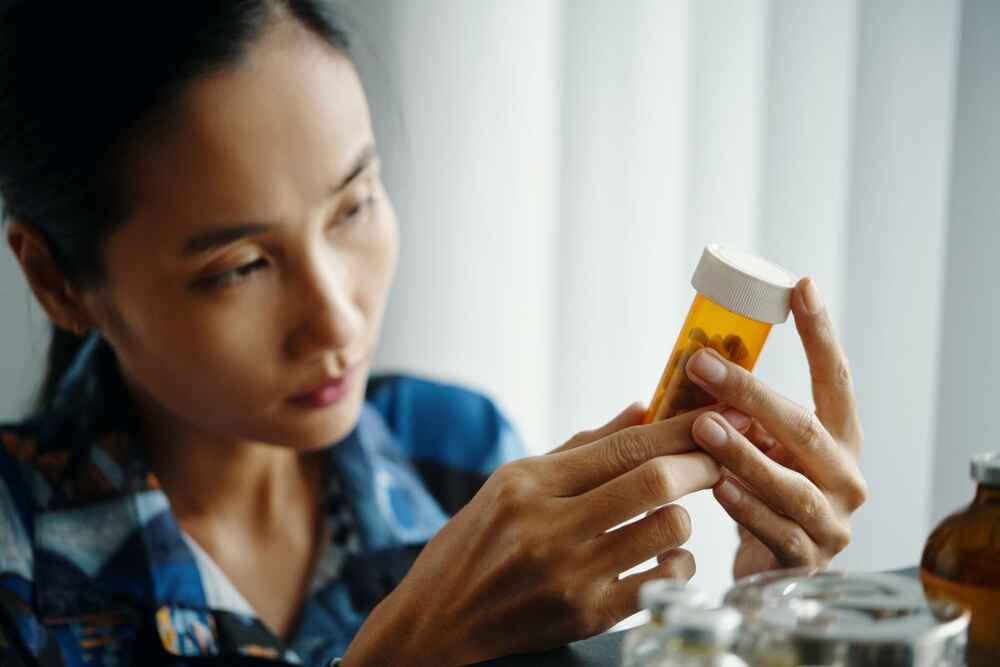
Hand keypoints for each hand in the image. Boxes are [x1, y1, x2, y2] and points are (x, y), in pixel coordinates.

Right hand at [343, 404, 733, 665]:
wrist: (437, 622)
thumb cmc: (474, 543)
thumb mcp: (513, 483)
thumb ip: (582, 447)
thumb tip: (643, 409)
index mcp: (527, 484)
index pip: (622, 445)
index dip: (677, 427)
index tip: (712, 415)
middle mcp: (547, 527)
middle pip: (653, 481)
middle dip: (700, 464)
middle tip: (716, 458)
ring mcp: (568, 576)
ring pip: (666, 530)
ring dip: (682, 517)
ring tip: (668, 515)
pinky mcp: (585, 617)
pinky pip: (662, 582)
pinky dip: (676, 563)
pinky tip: (661, 556)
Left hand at [684, 277, 866, 578]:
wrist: (773, 569)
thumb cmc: (764, 495)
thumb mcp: (764, 448)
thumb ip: (745, 415)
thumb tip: (696, 359)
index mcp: (839, 440)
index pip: (834, 379)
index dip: (820, 334)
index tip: (801, 286)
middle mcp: (845, 477)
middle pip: (803, 427)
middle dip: (750, 393)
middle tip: (703, 364)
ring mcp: (831, 522)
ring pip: (789, 483)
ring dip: (742, 452)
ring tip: (703, 426)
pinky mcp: (806, 559)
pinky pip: (774, 529)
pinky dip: (744, 506)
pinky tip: (716, 486)